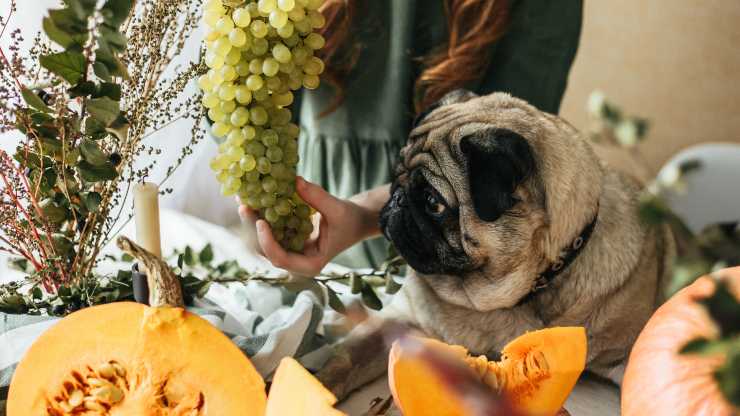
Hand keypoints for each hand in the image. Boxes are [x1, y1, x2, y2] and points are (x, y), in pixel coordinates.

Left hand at [238, 177, 377, 275]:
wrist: (356, 220)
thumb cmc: (351, 219)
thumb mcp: (338, 209)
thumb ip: (317, 197)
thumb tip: (295, 181)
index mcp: (310, 263)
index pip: (281, 259)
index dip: (267, 243)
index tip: (261, 222)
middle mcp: (296, 261)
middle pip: (266, 251)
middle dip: (252, 229)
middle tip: (244, 206)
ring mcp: (290, 250)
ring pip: (263, 241)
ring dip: (252, 222)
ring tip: (244, 199)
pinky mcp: (287, 238)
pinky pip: (269, 230)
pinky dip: (261, 215)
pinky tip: (253, 199)